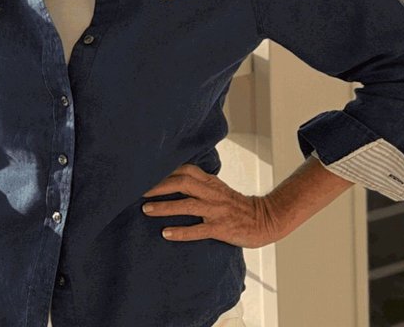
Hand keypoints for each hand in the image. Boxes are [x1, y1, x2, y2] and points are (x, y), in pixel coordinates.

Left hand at [140, 164, 282, 248]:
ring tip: (146, 210)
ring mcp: (217, 211)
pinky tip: (166, 234)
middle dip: (159, 186)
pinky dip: (181, 232)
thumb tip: (171, 177)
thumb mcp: (217, 188)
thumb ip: (198, 182)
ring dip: (165, 207)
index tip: (145, 172)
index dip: (165, 170)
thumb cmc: (235, 205)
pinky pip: (199, 230)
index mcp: (210, 182)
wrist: (265, 220)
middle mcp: (212, 193)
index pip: (185, 170)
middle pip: (182, 183)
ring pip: (188, 205)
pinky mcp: (221, 228)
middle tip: (138, 190)